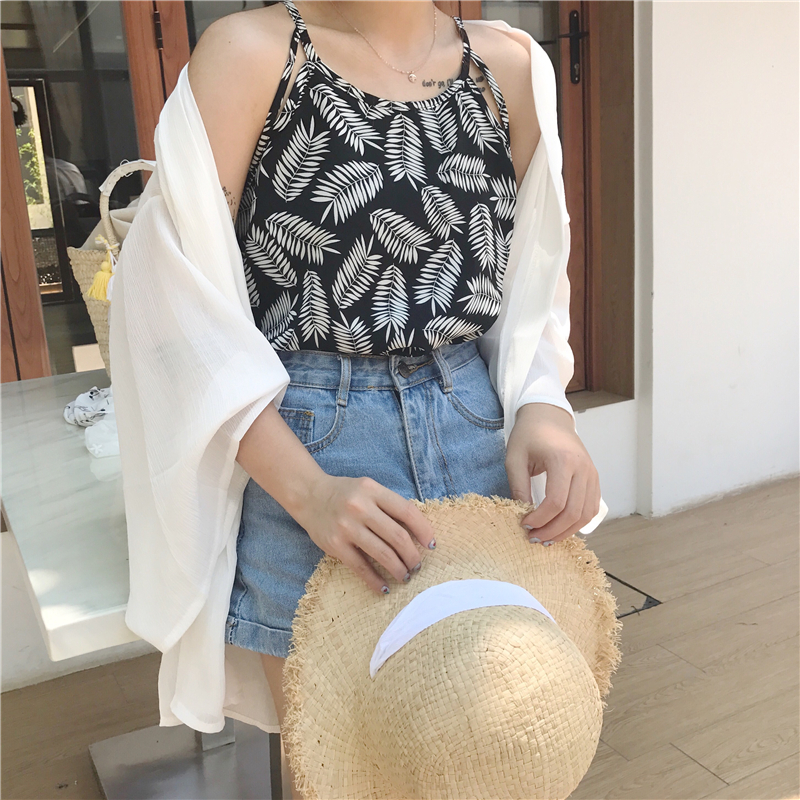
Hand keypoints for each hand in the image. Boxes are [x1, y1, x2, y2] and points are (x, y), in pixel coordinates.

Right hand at [292, 474, 436, 595]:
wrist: (309, 495)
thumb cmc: (346, 494)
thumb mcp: (369, 489)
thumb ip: (389, 505)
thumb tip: (417, 532)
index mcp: (373, 491)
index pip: (407, 511)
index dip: (424, 530)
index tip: (432, 545)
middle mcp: (360, 507)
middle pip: (398, 536)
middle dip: (412, 555)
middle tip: (417, 565)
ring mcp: (347, 527)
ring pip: (383, 554)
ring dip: (399, 569)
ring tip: (406, 576)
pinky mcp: (335, 545)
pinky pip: (361, 567)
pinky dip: (375, 581)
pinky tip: (384, 588)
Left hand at [505, 403, 601, 543]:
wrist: (549, 416)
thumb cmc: (529, 434)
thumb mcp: (515, 458)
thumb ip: (518, 487)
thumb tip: (522, 515)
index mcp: (563, 460)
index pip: (556, 502)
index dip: (540, 519)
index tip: (524, 524)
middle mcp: (583, 468)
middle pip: (573, 512)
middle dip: (552, 530)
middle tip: (534, 537)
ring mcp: (592, 473)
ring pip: (586, 514)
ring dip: (566, 531)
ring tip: (547, 538)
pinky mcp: (594, 478)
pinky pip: (591, 507)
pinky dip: (578, 522)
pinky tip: (560, 528)